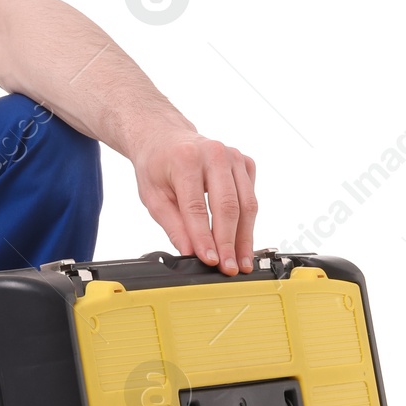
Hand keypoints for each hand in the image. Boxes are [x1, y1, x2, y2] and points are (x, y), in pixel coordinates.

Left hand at [130, 127, 257, 274]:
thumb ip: (173, 225)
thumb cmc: (157, 165)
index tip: (210, 260)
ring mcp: (234, 156)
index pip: (197, 207)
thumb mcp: (153, 197)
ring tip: (241, 262)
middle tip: (229, 268)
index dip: (204, 237)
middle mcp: (214, 153)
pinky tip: (242, 240)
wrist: (165, 138)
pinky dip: (248, 222)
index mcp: (186, 159)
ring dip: (245, 237)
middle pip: (228, 206)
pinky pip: (251, 197)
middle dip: (229, 242)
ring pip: (247, 204)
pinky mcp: (245, 162)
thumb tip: (191, 252)